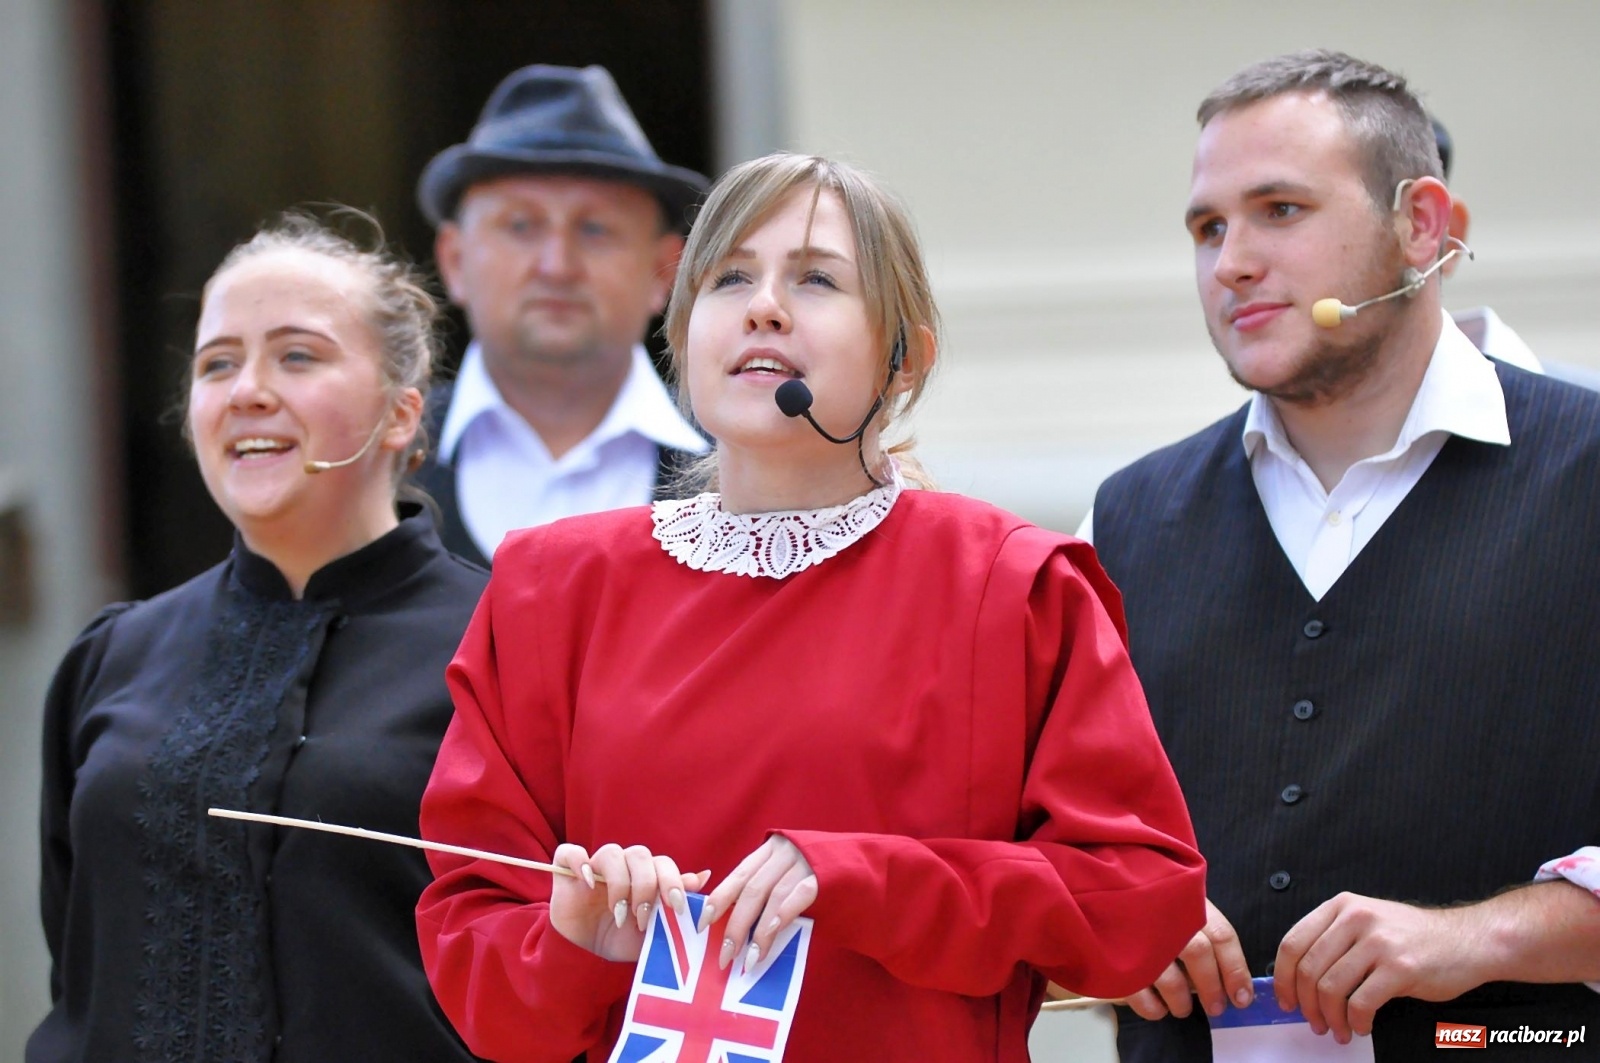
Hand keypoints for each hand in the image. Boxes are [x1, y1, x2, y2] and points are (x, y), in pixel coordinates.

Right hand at [550, 842, 709, 962]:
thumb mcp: (654, 929)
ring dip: (620, 884)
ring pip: (612, 853)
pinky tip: (588, 883)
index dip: (672, 881)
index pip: (663, 864)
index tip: (676, 907)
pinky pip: (570, 853)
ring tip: (619, 914)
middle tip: (644, 916)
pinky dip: (580, 862)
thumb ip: (675, 904)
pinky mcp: (567, 872)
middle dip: (647, 885)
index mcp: (645, 875)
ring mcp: (595, 866)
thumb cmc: (624, 939)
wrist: (588, 956)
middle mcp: (623, 866)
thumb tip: (703, 876)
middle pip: (640, 855)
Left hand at [702, 834, 817, 971]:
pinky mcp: (825, 876)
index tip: (703, 924)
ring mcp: (805, 861)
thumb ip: (768, 892)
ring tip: (749, 959)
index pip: (739, 875)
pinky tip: (771, 936)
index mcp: (772, 850)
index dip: (719, 898)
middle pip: (751, 889)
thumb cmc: (825, 880)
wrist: (872, 867)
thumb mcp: (791, 876)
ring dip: (757, 932)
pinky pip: (797, 897)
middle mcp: (785, 851)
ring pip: (771, 896)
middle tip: (724, 955)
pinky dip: (781, 917)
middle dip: (734, 925)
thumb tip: (737, 929)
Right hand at [1125, 898, 1253, 1019]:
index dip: (1236, 970)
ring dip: (1182, 1002)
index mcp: (1184, 899)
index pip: (1222, 935)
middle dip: (1211, 989)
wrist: (1089, 884)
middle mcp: (1164, 916)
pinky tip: (1157, 1009)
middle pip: (1200, 956)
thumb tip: (1223, 966)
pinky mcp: (1114, 957)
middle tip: (1215, 1008)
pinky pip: (1139, 993)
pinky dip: (1152, 1007)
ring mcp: (1138, 937)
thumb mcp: (1170, 893)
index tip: (1242, 998)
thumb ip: (1193, 918)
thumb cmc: (1138, 893)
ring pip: (1172, 980)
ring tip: (1182, 1009)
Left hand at [1275, 892, 1486, 1043]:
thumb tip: (1297, 978)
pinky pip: (1361, 1003)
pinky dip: (1356, 1021)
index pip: (1293, 943)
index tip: (1284, 1000)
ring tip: (1338, 1029)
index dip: (1282, 978)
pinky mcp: (1400, 968)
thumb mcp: (1367, 923)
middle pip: (1308, 969)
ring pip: (1331, 988)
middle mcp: (1356, 919)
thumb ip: (1333, 941)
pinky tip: (1361, 1026)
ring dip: (1330, 1018)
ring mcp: (1378, 942)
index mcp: (1341, 907)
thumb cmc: (1414, 938)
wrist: (1468, 940)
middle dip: (1306, 1004)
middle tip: (1313, 1022)